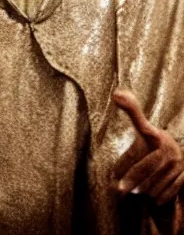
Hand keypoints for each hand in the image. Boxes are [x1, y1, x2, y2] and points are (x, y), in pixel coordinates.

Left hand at [112, 89, 183, 205]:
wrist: (178, 150)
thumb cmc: (153, 140)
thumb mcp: (143, 126)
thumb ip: (131, 111)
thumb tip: (117, 94)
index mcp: (154, 137)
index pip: (137, 146)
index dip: (124, 161)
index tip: (114, 170)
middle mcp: (167, 151)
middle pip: (144, 171)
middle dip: (131, 181)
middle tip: (119, 190)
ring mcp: (177, 165)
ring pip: (155, 184)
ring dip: (143, 190)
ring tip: (136, 189)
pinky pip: (168, 192)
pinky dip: (158, 196)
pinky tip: (152, 196)